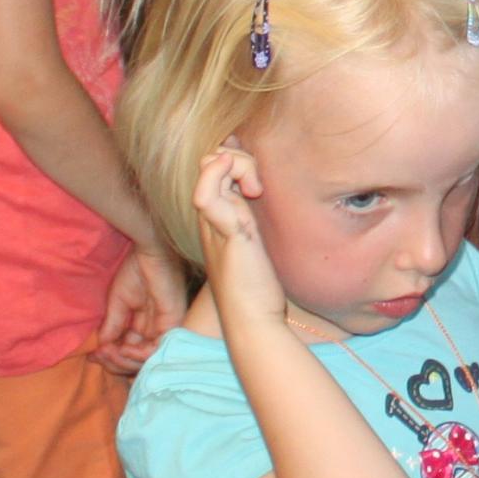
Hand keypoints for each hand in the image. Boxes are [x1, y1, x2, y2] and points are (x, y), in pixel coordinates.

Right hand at [92, 246, 185, 373]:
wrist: (150, 250)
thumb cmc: (136, 270)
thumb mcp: (117, 303)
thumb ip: (112, 326)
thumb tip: (101, 349)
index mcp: (142, 326)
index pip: (127, 353)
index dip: (110, 358)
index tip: (93, 355)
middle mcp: (154, 331)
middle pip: (136, 361)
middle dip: (115, 362)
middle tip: (98, 355)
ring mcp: (165, 328)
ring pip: (146, 360)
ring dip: (124, 361)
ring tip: (107, 351)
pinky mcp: (172, 323)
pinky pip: (158, 349)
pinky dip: (139, 354)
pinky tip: (124, 348)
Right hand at [191, 143, 288, 332]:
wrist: (253, 321)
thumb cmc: (259, 286)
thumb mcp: (260, 242)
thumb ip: (259, 219)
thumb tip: (271, 197)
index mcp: (219, 216)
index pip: (215, 165)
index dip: (236, 159)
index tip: (261, 180)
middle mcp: (211, 216)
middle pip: (210, 160)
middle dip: (238, 157)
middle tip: (260, 185)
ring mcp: (215, 224)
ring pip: (209, 166)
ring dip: (237, 164)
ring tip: (257, 189)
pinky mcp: (226, 233)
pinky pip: (207, 196)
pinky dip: (221, 177)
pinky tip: (252, 188)